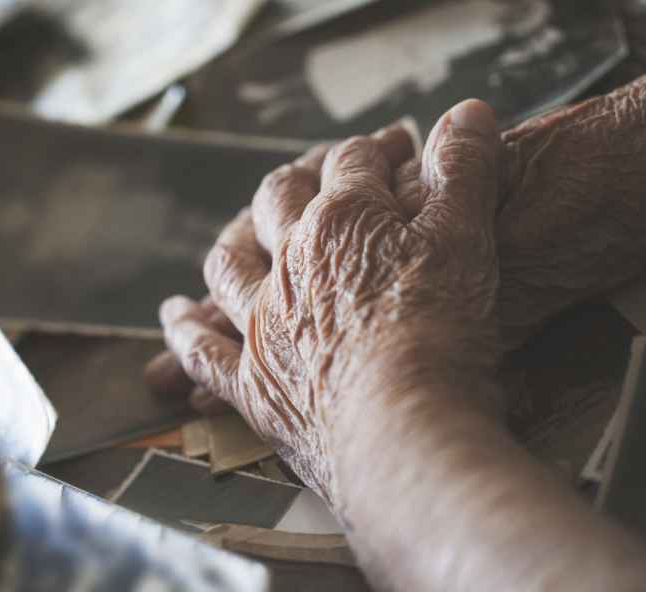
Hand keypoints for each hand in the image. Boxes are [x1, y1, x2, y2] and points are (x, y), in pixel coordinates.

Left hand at [154, 100, 502, 497]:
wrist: (405, 428)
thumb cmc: (442, 331)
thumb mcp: (467, 237)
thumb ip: (464, 169)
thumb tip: (470, 108)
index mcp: (342, 219)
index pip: (352, 163)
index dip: (377, 149)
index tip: (397, 148)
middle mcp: (289, 261)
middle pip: (278, 199)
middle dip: (300, 177)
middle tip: (317, 176)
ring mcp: (262, 322)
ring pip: (230, 266)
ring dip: (233, 242)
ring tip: (238, 234)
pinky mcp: (251, 383)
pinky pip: (203, 351)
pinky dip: (185, 332)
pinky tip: (175, 318)